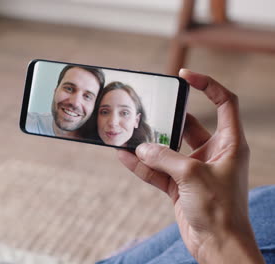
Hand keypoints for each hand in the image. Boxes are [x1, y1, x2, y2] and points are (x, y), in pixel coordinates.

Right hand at [117, 69, 264, 262]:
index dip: (207, 85)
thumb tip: (140, 148)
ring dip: (149, 144)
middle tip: (148, 108)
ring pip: (168, 149)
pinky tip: (123, 156)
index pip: (224, 102)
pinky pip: (157, 170)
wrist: (217, 245)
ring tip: (128, 133)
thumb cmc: (220, 209)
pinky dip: (141, 164)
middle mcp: (212, 152)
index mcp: (229, 143)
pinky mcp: (179, 185)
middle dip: (168, 118)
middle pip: (188, 125)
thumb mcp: (192, 176)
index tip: (184, 76)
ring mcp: (193, 169)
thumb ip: (164, 158)